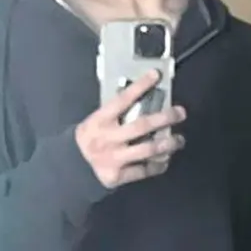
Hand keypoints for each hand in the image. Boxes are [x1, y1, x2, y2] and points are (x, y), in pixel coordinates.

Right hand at [75, 69, 186, 188]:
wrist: (70, 168)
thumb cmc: (89, 139)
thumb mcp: (95, 122)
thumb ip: (115, 114)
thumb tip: (144, 99)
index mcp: (100, 121)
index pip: (122, 100)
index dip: (140, 86)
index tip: (156, 75)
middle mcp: (107, 138)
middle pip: (141, 126)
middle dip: (164, 118)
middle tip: (181, 113)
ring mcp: (113, 158)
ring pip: (147, 150)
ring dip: (168, 144)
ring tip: (179, 140)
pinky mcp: (117, 176)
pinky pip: (144, 170)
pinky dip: (157, 165)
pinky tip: (165, 160)